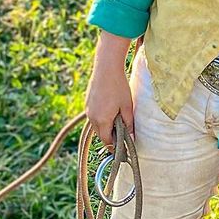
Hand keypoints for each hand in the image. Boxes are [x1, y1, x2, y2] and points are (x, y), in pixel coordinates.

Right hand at [85, 32, 133, 148]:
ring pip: (97, 125)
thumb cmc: (119, 87)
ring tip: (118, 122)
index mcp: (102, 120)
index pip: (107, 141)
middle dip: (111, 137)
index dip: (115, 146)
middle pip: (101, 134)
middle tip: (122, 136)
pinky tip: (110, 110)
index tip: (123, 149)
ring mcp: (88, 110)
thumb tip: (131, 138)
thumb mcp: (127, 106)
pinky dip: (101, 118)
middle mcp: (92, 118)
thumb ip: (129, 123)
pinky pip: (94, 116)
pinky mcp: (87, 103)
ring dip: (106, 127)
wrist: (106, 68)